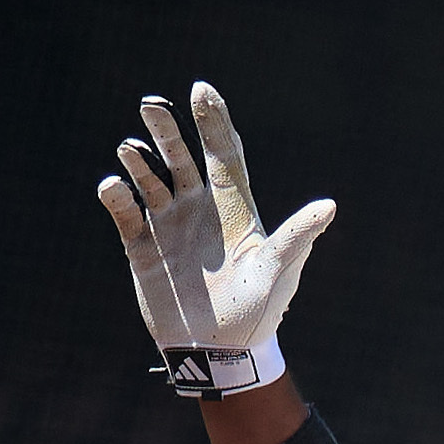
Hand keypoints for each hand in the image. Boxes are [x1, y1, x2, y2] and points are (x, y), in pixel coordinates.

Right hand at [99, 84, 332, 398]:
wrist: (219, 354)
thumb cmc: (259, 312)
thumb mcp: (279, 272)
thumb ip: (298, 236)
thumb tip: (330, 206)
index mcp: (233, 207)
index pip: (222, 154)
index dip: (213, 122)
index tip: (201, 89)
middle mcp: (199, 208)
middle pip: (180, 156)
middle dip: (166, 128)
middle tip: (152, 104)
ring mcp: (169, 225)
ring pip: (149, 178)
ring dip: (139, 159)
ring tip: (131, 149)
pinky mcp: (142, 246)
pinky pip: (125, 212)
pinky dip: (116, 196)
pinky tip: (113, 188)